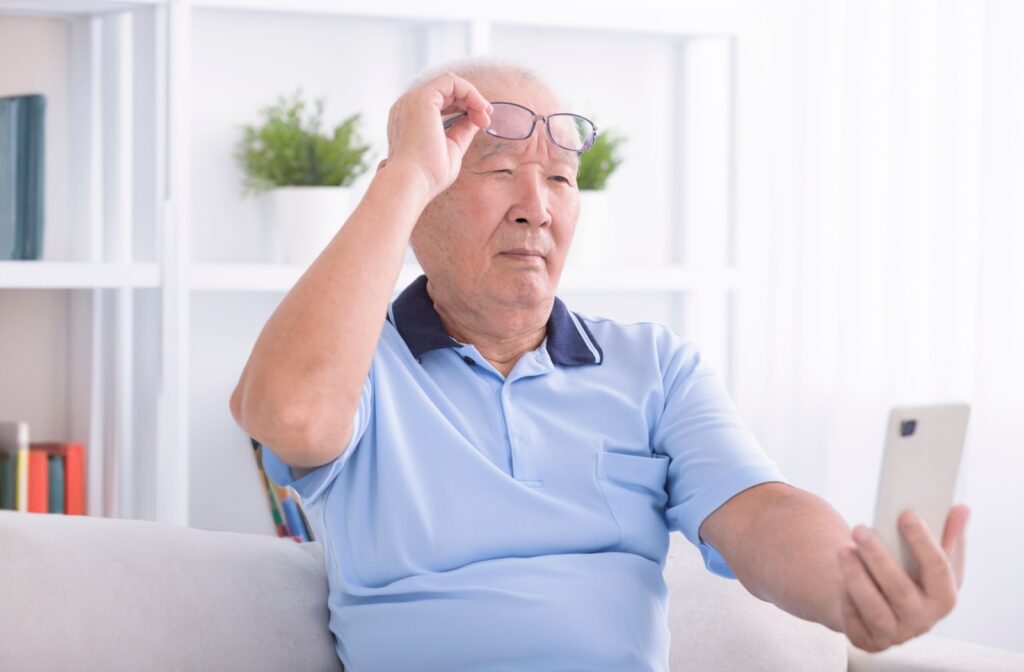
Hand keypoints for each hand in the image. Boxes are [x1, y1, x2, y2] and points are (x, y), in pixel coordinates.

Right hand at [382, 72, 491, 200]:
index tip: (482, 123)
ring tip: (485, 115)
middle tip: (487, 119)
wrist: (412, 182)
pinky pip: (450, 81)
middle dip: (472, 102)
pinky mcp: (422, 97)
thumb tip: (476, 119)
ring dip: (472, 96)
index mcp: (411, 119)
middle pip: (446, 92)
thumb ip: (461, 131)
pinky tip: (480, 107)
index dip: (465, 108)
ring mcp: (413, 100)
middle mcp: (408, 106)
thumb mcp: (452, 149)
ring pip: (449, 83)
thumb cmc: (428, 174)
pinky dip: (469, 91)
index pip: (441, 103)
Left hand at [837, 504, 969, 651]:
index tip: (906, 514)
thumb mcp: (933, 559)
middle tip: (860, 529)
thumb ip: (948, 535)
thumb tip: (962, 508)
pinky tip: (840, 578)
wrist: (881, 605)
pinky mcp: (868, 641)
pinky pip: (853, 620)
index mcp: (945, 598)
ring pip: (873, 607)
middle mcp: (923, 620)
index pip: (938, 568)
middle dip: (878, 557)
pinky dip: (845, 597)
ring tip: (843, 551)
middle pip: (900, 588)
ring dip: (856, 576)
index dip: (923, 541)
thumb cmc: (910, 575)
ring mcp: (895, 634)